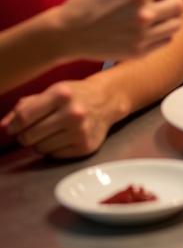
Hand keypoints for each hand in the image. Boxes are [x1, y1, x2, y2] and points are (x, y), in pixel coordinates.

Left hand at [1, 76, 118, 157]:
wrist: (107, 100)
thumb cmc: (73, 95)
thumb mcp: (51, 92)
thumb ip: (25, 107)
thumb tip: (3, 126)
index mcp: (61, 94)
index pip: (24, 117)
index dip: (13, 126)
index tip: (13, 127)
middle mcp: (73, 112)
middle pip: (28, 136)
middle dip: (25, 135)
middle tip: (34, 130)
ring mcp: (81, 131)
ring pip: (39, 148)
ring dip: (40, 142)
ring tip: (52, 132)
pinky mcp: (85, 147)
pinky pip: (54, 156)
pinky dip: (54, 149)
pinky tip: (64, 138)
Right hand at [56, 0, 182, 61]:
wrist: (66, 34)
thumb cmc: (84, 3)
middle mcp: (144, 13)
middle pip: (177, 5)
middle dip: (168, 2)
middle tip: (156, 4)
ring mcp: (142, 35)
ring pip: (175, 25)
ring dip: (167, 19)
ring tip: (154, 18)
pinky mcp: (138, 51)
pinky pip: (165, 41)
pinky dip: (161, 35)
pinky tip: (148, 31)